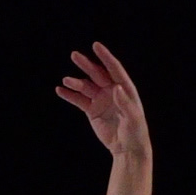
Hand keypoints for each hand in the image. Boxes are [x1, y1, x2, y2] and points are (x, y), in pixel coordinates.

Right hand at [55, 42, 149, 157]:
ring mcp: (101, 100)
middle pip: (97, 74)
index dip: (105, 57)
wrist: (127, 149)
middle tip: (75, 55)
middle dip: (86, 64)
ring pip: (86, 86)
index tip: (96, 45)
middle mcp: (112, 91)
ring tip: (66, 80)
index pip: (114, 69)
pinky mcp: (92, 110)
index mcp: (125, 89)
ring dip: (76, 82)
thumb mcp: (133, 118)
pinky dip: (70, 95)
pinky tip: (60, 90)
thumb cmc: (135, 132)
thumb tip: (117, 88)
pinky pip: (79, 100)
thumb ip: (125, 103)